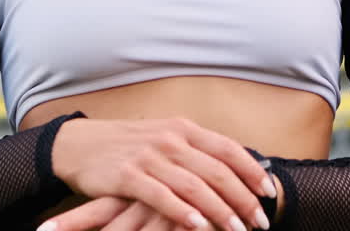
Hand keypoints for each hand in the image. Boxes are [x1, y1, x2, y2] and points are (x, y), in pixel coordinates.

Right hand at [49, 116, 275, 230]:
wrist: (80, 145)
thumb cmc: (129, 146)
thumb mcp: (165, 139)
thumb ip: (196, 152)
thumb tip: (234, 170)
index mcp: (184, 129)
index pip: (228, 148)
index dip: (252, 170)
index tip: (269, 192)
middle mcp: (170, 139)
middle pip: (217, 170)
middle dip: (243, 198)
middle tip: (260, 221)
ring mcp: (149, 156)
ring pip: (194, 185)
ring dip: (220, 210)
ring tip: (237, 230)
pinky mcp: (127, 175)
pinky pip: (161, 196)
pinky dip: (182, 212)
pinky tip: (198, 226)